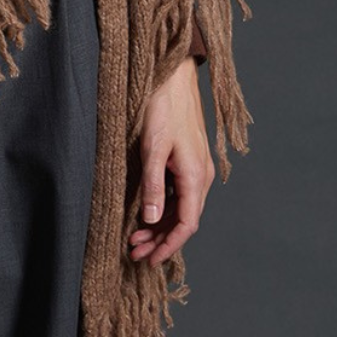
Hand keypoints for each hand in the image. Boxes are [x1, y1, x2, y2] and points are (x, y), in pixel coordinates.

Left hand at [128, 55, 215, 266]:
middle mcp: (201, 176)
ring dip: (160, 225)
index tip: (151, 260)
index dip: (169, 246)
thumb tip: (151, 218)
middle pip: (184, 220)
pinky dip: (163, 208)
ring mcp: (196, 168)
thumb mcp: (152, 148)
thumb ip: (152, 185)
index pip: (187, 224)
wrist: (172, 76)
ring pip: (181, 208)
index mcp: (196, 176)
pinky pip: (179, 194)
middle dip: (160, 240)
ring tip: (135, 238)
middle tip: (135, 253)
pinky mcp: (188, 160)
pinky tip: (145, 213)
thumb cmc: (162, 107)